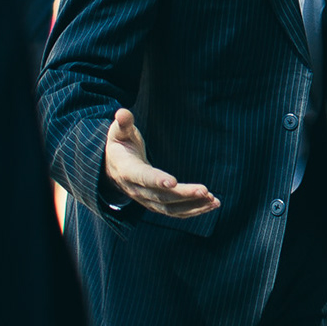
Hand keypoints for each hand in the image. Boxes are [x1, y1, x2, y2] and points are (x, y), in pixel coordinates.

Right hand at [103, 109, 219, 216]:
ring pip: (170, 208)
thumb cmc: (120, 146)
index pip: (143, 178)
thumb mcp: (118, 133)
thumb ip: (123, 124)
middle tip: (206, 191)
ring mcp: (147, 200)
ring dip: (193, 205)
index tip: (173, 182)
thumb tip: (121, 112)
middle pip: (162, 196)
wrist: (112, 169)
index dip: (157, 180)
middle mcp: (137, 190)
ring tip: (214, 200)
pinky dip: (193, 210)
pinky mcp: (156, 204)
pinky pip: (175, 212)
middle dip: (184, 195)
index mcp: (128, 171)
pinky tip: (210, 205)